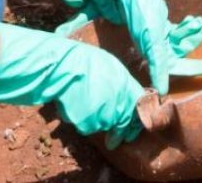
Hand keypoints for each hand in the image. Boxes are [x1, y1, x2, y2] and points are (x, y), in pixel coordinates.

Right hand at [0, 22, 143, 147]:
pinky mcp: (88, 123)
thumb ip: (122, 85)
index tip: (131, 132)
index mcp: (127, 89)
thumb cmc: (84, 61)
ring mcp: (104, 115)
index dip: (135, 124)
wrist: (63, 67)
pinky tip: (74, 104)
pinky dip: (80, 119)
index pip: (138, 113)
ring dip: (95, 120)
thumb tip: (128, 97)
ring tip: (83, 99)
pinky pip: (86, 125)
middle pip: (122, 124)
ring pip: (102, 124)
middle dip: (117, 131)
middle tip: (112, 140)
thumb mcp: (111, 66)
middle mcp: (119, 104)